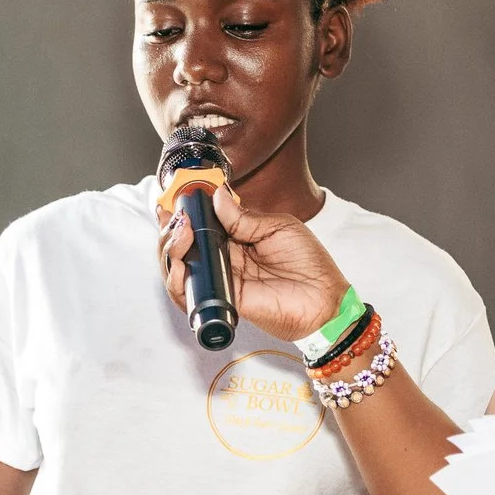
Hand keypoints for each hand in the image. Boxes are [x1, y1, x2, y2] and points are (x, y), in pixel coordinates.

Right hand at [160, 185, 351, 342]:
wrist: (324, 299)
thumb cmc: (309, 263)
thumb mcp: (278, 227)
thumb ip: (243, 217)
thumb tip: (216, 196)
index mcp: (237, 237)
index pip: (202, 222)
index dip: (185, 211)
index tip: (178, 196)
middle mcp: (224, 258)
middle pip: (183, 244)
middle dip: (172, 227)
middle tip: (178, 215)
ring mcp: (221, 279)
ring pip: (178, 266)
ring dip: (170, 248)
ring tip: (181, 232)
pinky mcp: (222, 299)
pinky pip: (189, 292)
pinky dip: (176, 278)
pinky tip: (181, 262)